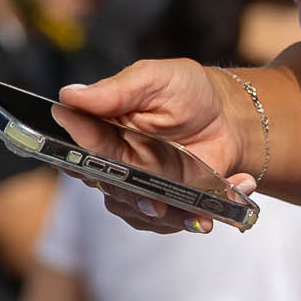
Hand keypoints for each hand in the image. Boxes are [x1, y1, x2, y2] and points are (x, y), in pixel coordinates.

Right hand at [61, 57, 256, 235]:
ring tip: (198, 209)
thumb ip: (114, 90)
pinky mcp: (171, 202)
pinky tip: (231, 188)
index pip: (81, 149)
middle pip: (109, 190)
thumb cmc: (187, 91)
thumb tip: (69, 94)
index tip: (108, 166)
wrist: (229, 116)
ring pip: (139, 213)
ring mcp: (144, 185)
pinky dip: (201, 214)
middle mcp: (117, 161)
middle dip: (133, 198)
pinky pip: (174, 221)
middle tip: (157, 200)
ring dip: (170, 214)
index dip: (85, 161)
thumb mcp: (153, 79)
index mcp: (103, 129)